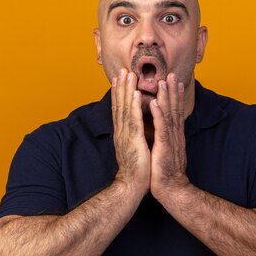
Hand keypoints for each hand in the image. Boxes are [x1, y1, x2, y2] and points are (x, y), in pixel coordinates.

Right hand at [111, 69, 150, 195]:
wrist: (133, 185)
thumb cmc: (136, 169)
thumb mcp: (134, 148)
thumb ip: (133, 136)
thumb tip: (135, 127)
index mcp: (122, 133)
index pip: (119, 109)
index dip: (119, 93)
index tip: (119, 79)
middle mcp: (121, 131)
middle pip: (120, 104)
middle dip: (121, 86)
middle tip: (121, 70)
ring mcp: (126, 135)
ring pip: (125, 108)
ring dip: (126, 90)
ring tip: (128, 74)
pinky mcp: (133, 140)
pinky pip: (134, 119)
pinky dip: (134, 106)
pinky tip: (136, 94)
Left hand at [149, 73, 189, 200]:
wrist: (170, 189)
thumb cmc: (165, 171)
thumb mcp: (166, 151)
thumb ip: (166, 138)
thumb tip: (162, 129)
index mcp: (173, 135)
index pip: (174, 112)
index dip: (174, 96)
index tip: (173, 81)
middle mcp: (174, 135)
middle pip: (174, 108)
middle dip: (172, 91)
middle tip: (172, 74)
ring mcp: (170, 140)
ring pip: (169, 114)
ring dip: (167, 97)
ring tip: (164, 81)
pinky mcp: (165, 147)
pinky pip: (162, 128)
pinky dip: (159, 115)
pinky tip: (156, 103)